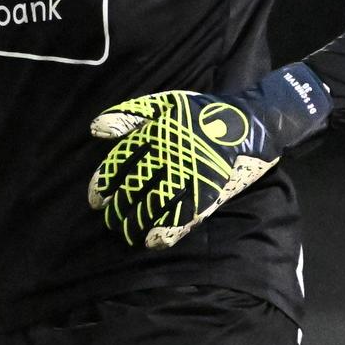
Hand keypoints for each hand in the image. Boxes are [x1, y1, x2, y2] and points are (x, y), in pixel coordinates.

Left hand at [88, 63, 329, 248]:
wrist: (249, 121)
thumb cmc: (201, 112)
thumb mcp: (163, 102)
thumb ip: (127, 115)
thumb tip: (95, 130)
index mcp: (154, 134)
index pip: (119, 164)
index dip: (104, 185)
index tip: (96, 201)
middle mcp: (168, 156)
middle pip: (134, 189)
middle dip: (119, 209)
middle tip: (112, 222)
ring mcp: (189, 175)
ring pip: (155, 206)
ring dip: (137, 224)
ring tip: (128, 234)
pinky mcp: (210, 192)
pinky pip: (183, 217)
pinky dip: (166, 231)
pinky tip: (153, 242)